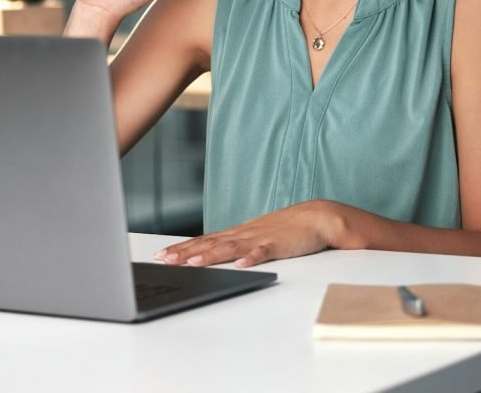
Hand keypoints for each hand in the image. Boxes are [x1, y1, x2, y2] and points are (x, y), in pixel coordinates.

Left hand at [154, 201, 339, 267]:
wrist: (317, 217)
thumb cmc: (287, 229)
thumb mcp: (257, 237)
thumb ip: (237, 245)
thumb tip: (215, 255)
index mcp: (239, 233)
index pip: (205, 240)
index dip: (183, 247)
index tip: (162, 254)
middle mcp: (245, 234)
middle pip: (211, 243)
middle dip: (186, 252)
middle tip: (164, 259)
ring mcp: (260, 238)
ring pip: (231, 247)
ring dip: (211, 255)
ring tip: (192, 263)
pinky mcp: (279, 244)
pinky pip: (263, 252)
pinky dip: (251, 257)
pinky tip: (241, 264)